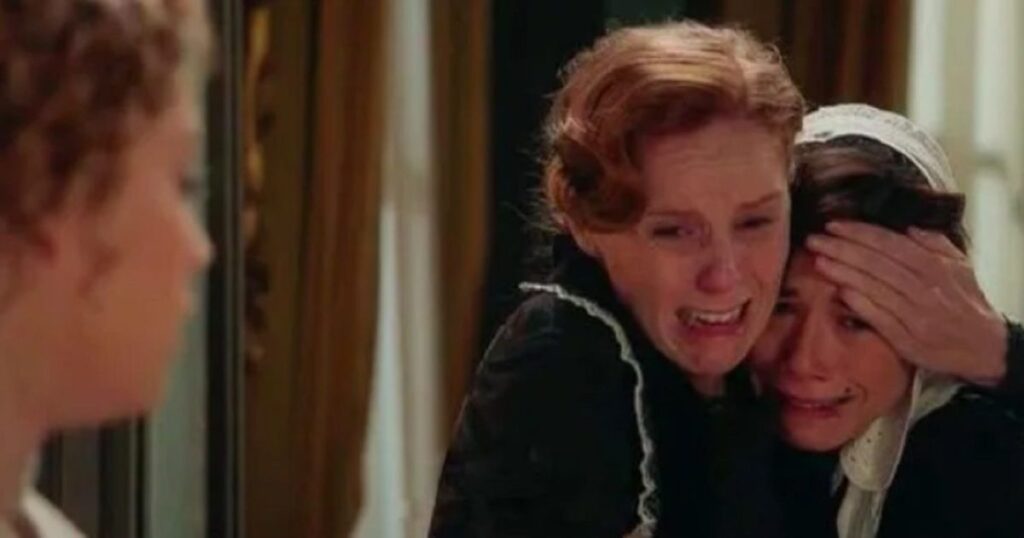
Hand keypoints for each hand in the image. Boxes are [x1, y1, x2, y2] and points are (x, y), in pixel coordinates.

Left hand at [805, 221, 1007, 385]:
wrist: (982, 347)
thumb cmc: (965, 302)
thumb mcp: (959, 267)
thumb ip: (934, 244)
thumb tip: (908, 227)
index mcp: (935, 267)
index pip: (891, 244)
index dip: (860, 233)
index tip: (833, 225)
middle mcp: (924, 289)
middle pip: (877, 264)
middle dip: (842, 249)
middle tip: (814, 239)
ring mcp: (915, 314)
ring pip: (874, 288)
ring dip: (843, 272)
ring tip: (818, 260)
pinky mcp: (907, 339)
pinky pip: (879, 317)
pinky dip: (859, 303)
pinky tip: (839, 291)